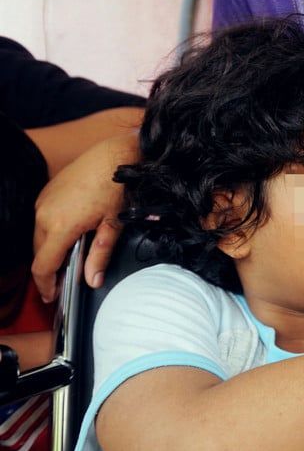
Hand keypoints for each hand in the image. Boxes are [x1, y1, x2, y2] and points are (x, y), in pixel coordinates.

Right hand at [31, 132, 137, 300]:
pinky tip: (69, 234)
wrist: (115, 154)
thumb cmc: (118, 187)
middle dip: (49, 269)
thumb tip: (93, 280)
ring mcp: (43, 201)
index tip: (52, 296)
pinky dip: (51, 232)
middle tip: (63, 281)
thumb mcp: (113, 224)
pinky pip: (42, 219)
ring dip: (50, 249)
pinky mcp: (47, 192)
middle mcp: (44, 214)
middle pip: (39, 252)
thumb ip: (100, 254)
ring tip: (68, 259)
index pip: (43, 265)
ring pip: (39, 236)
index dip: (46, 285)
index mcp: (60, 226)